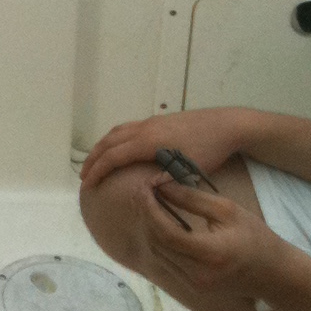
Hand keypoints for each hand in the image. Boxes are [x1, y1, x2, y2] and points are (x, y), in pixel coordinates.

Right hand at [80, 108, 258, 192]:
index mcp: (147, 142)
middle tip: (84, 176)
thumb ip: (163, 180)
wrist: (226, 125)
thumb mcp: (187, 170)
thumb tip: (144, 191)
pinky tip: (121, 148)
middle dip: (94, 159)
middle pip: (109, 142)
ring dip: (103, 147)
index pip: (113, 157)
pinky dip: (115, 139)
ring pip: (117, 132)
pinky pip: (128, 128)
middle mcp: (144, 128)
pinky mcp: (159, 120)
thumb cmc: (209, 149)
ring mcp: (150, 122)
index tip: (87, 185)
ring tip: (97, 161)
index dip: (97, 171)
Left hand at [140, 182, 290, 300]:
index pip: (165, 232)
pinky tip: (160, 220)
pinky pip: (166, 261)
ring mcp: (194, 285)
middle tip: (143, 190)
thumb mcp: (227, 210)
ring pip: (157, 253)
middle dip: (145, 214)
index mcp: (210, 254)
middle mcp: (198, 275)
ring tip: (149, 201)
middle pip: (156, 243)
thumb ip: (191, 198)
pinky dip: (158, 239)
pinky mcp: (193, 287)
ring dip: (149, 226)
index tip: (144, 186)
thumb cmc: (256, 237)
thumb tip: (160, 184)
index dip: (148, 208)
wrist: (274, 274)